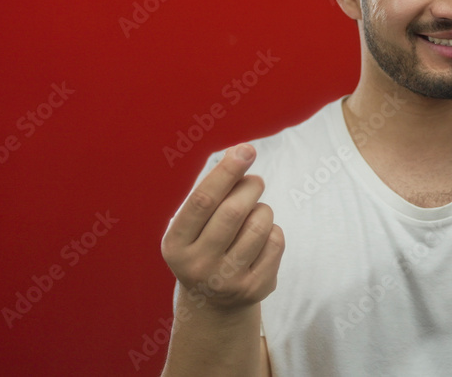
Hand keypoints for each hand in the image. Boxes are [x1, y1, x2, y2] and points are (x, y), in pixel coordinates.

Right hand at [161, 143, 283, 311]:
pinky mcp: (255, 289)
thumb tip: (241, 152)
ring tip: (255, 214)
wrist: (212, 302)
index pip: (202, 200)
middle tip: (256, 181)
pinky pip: (276, 241)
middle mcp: (197, 266)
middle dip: (250, 187)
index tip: (246, 149)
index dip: (226, 172)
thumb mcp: (194, 223)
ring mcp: (227, 282)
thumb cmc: (204, 244)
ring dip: (263, 209)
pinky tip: (260, 238)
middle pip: (234, 211)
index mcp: (175, 244)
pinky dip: (273, 229)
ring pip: (260, 224)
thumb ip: (213, 190)